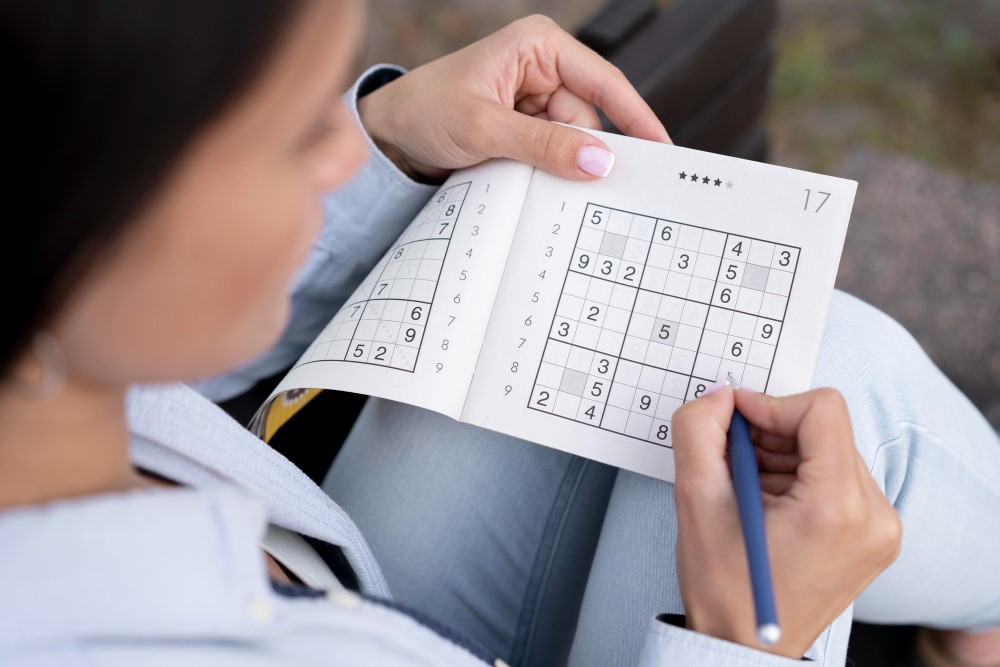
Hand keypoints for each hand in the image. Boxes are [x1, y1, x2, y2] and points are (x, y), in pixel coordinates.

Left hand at [357, 15, 669, 181]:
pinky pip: (552, 153)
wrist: (388, 135)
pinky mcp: (525, 126)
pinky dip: (542, 169)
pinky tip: (518, 172)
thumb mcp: (484, 128)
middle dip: (576, 150)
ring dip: (552, 163)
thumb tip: (598, 160)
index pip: (603, 82)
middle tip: (560, 178)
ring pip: (571, 142)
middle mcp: (542, 67)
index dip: (636, 117)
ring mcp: (534, 99)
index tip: (661, 150)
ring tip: (514, 167)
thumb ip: (543, 145)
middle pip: (588, 119)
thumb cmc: (423, 111)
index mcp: (538, 45)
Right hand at [672, 386, 901, 658]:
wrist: (744, 647)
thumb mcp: (696, 501)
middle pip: (825, 430)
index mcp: (838, 508)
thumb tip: (720, 395)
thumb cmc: (724, 588)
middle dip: (772, 435)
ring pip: (829, 449)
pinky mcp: (874, 535)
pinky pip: (837, 476)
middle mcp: (875, 515)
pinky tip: (766, 503)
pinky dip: (797, 476)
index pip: (822, 409)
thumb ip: (699, 431)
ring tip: (747, 490)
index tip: (734, 421)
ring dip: (782, 456)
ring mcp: (880, 528)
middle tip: (732, 461)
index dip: (770, 404)